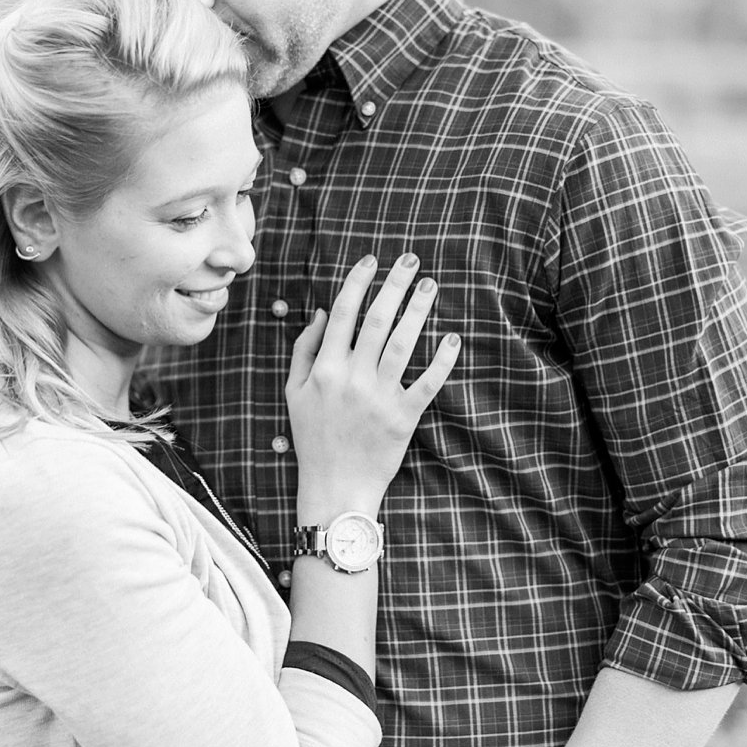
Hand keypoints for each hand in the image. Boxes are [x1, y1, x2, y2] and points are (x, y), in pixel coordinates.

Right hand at [287, 253, 462, 516]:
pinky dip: (441, 360)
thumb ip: (305, 349)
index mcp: (324, 368)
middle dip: (395, 285)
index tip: (373, 259)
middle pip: (377, 320)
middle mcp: (351, 378)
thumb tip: (322, 311)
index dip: (358, 281)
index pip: (343, 313)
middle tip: (412, 259)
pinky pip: (427, 383)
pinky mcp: (403, 417)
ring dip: (418, 310)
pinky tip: (453, 337)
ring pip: (402, 344)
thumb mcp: (294, 392)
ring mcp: (379, 397)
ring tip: (430, 286)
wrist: (334, 486)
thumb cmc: (313, 437)